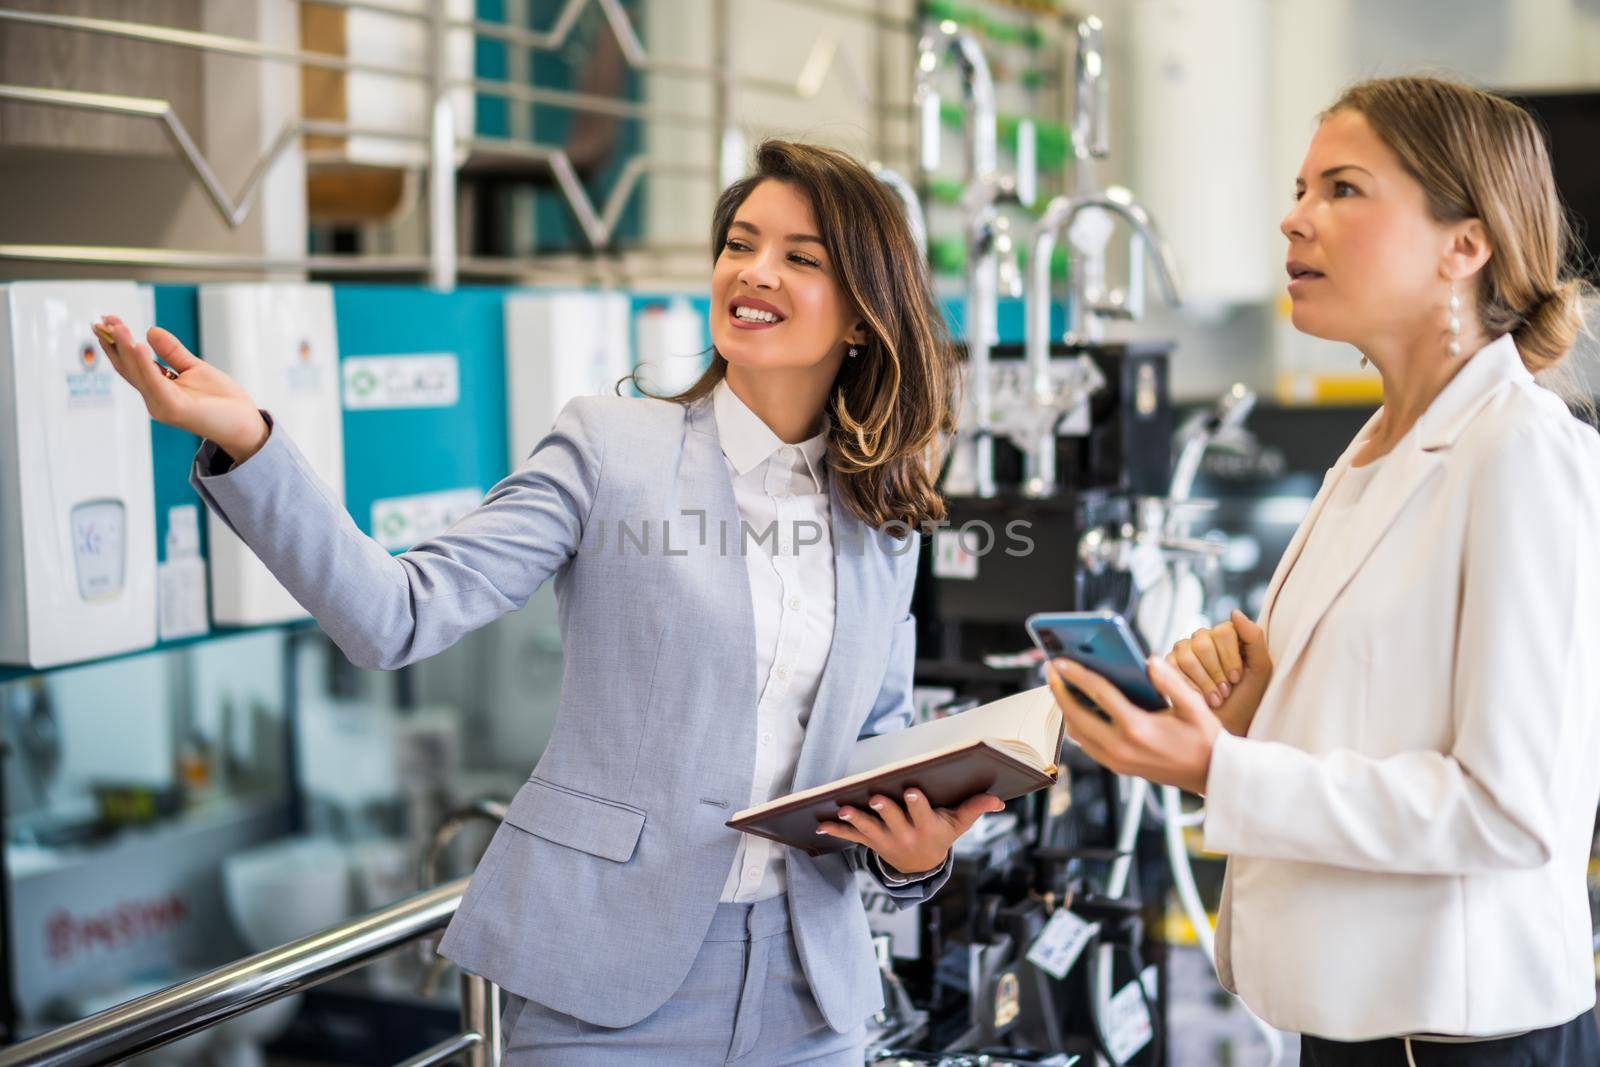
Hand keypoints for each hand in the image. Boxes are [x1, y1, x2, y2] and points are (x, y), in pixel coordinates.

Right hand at [92, 314, 268, 463]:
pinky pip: (155, 383)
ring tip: (117, 326)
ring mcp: (162, 405)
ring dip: (125, 348)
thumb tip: (150, 330)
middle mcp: (155, 398)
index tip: (107, 320)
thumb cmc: (223, 401)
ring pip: (138, 373)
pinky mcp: (174, 409)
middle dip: (115, 342)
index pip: (131, 363)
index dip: (118, 342)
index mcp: (158, 389)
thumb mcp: (195, 368)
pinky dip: (144, 364)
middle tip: (104, 319)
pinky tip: (137, 345)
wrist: (246, 424)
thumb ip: (173, 352)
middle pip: (128, 367)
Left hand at [816, 788, 1003, 876]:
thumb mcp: (959, 825)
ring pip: (869, 829)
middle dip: (885, 809)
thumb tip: (999, 800)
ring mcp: (885, 841)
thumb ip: (975, 808)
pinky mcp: (870, 842)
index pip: (923, 814)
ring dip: (856, 820)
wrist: (921, 868)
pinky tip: (820, 824)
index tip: (912, 791)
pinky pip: (851, 837)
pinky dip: (836, 830)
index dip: (917, 804)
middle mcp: (905, 837)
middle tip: (876, 797)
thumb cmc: (940, 835)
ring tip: (844, 810)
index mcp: (927, 829)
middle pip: (894, 821)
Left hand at [1045, 654, 1221, 795]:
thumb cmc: (1204, 738)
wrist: (1211, 775)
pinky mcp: (1116, 767)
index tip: (1058, 661)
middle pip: (1076, 715)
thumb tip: (1148, 660)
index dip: (1075, 674)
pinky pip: (1086, 743)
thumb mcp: (1194, 705)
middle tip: (1050, 670)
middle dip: (1059, 691)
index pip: (1097, 694)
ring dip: (1066, 708)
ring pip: (1077, 732)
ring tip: (1060, 685)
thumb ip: (1170, 680)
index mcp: (1137, 728)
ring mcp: (1115, 760)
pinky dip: (1078, 723)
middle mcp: (1120, 747)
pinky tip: (1079, 707)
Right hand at [1166, 609, 1271, 736]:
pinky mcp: (1168, 666)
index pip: (1223, 631)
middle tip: (1225, 691)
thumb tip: (1234, 612)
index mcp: (1226, 635)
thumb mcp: (1260, 669)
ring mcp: (1183, 651)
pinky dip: (1189, 686)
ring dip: (1204, 682)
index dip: (1230, 657)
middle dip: (1216, 672)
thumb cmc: (1246, 699)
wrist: (1228, 725)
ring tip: (1214, 697)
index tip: (1237, 678)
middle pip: (1203, 642)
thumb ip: (1254, 638)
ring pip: (1187, 655)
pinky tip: (1198, 697)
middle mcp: (1203, 638)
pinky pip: (1172, 668)